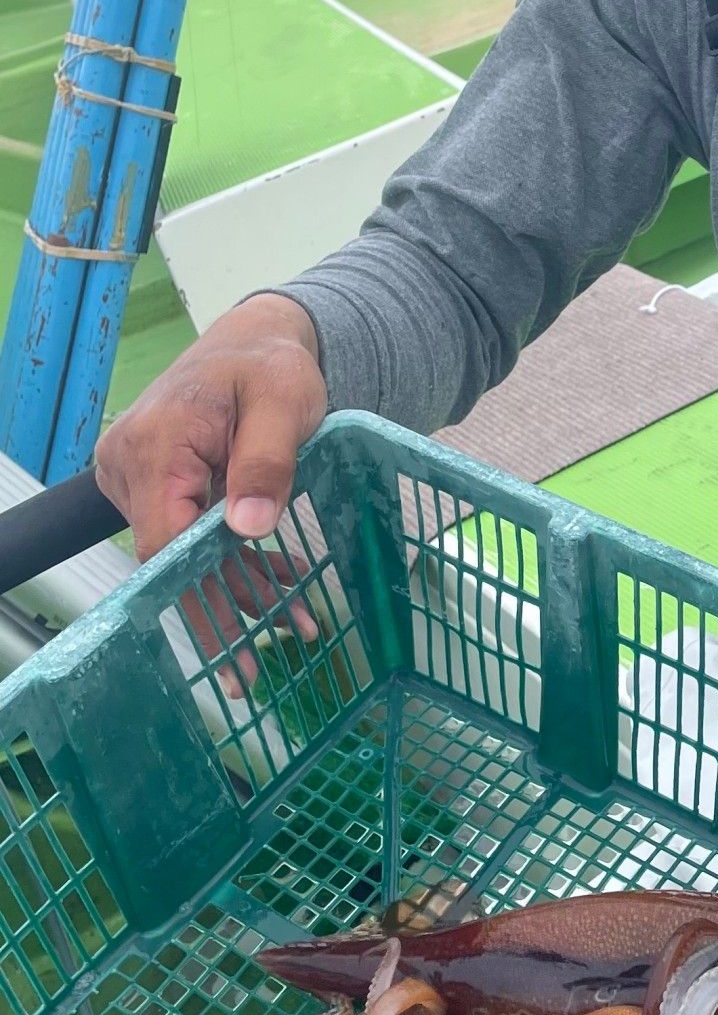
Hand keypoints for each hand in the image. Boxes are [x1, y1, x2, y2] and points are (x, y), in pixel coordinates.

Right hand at [96, 296, 328, 691]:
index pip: (163, 538)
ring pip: (186, 551)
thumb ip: (266, 462)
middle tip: (249, 675)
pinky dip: (237, 563)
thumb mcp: (284, 404)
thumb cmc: (270, 365)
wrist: (255, 340)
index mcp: (158, 445)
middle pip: (171, 555)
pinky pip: (194, 535)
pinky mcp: (161, 486)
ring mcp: (142, 477)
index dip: (193, 596)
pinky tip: (282, 592)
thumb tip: (247, 529)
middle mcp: (134, 465)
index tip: (223, 648)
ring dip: (238, 591)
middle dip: (220, 608)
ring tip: (288, 633)